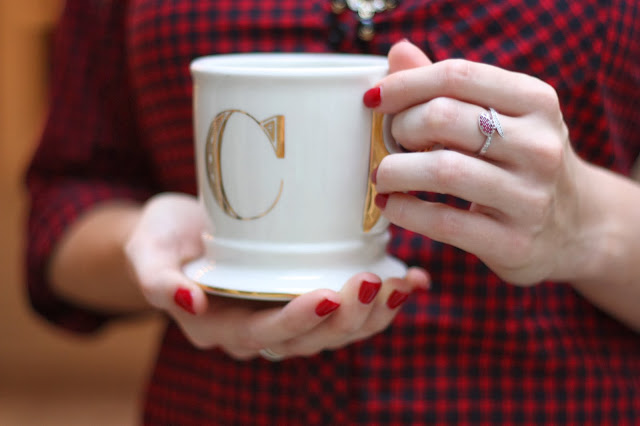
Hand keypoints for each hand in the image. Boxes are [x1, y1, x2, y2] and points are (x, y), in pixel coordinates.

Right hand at [125, 192, 429, 359]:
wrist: (179, 231)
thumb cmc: (161, 238)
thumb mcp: (146, 250)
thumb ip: (155, 279)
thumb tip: (185, 302)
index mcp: (220, 327)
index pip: (265, 334)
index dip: (300, 320)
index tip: (330, 292)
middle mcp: (258, 328)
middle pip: (311, 338)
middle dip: (348, 316)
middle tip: (375, 281)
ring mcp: (285, 313)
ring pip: (337, 330)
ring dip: (374, 312)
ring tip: (403, 282)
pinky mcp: (304, 293)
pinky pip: (348, 308)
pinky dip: (382, 299)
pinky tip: (412, 279)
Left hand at [369, 41, 589, 285]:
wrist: (577, 226)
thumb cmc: (522, 161)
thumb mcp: (503, 117)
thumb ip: (451, 87)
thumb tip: (398, 53)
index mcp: (536, 101)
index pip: (457, 75)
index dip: (406, 84)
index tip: (376, 99)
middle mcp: (539, 145)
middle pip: (443, 117)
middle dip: (401, 127)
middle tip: (390, 141)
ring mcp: (529, 196)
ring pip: (442, 170)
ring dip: (394, 171)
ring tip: (382, 175)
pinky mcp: (513, 241)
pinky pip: (443, 221)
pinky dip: (404, 211)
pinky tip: (391, 204)